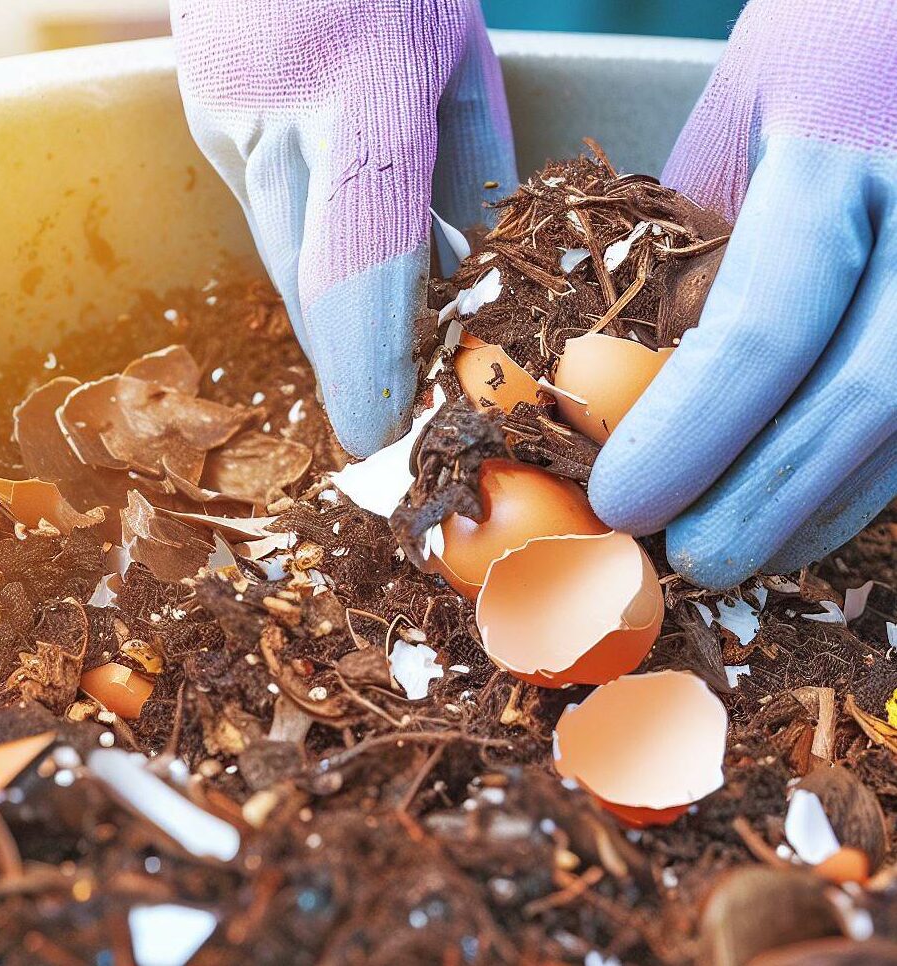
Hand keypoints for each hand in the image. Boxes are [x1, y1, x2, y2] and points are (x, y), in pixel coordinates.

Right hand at [171, 0, 516, 456]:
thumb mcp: (462, 50)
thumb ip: (470, 163)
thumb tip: (470, 274)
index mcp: (367, 80)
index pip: (363, 259)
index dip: (369, 362)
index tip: (379, 435)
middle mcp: (272, 108)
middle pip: (308, 285)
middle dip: (346, 365)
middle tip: (383, 423)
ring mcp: (224, 113)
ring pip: (282, 261)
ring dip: (327, 320)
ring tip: (371, 363)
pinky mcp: (204, 117)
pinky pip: (265, 219)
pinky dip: (308, 257)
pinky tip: (339, 265)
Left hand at [589, 0, 896, 589]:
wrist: (896, 37)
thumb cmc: (805, 72)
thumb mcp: (731, 136)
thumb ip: (692, 259)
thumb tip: (619, 403)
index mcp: (836, 147)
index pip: (763, 325)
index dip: (689, 437)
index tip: (621, 505)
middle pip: (866, 392)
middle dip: (768, 501)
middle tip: (692, 561)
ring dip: (825, 507)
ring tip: (746, 549)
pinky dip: (869, 478)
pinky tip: (815, 510)